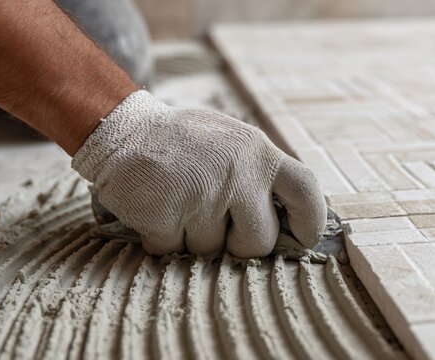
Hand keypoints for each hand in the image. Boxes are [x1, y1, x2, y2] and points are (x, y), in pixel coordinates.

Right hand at [72, 90, 326, 257]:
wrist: (122, 131)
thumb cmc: (185, 144)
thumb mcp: (234, 142)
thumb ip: (261, 174)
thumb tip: (290, 219)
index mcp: (258, 153)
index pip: (305, 190)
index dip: (312, 220)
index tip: (305, 237)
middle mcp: (236, 174)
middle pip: (260, 241)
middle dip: (241, 245)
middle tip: (219, 224)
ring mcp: (201, 196)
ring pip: (213, 251)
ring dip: (195, 239)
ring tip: (180, 203)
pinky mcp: (165, 216)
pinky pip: (174, 252)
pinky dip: (165, 239)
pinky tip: (158, 209)